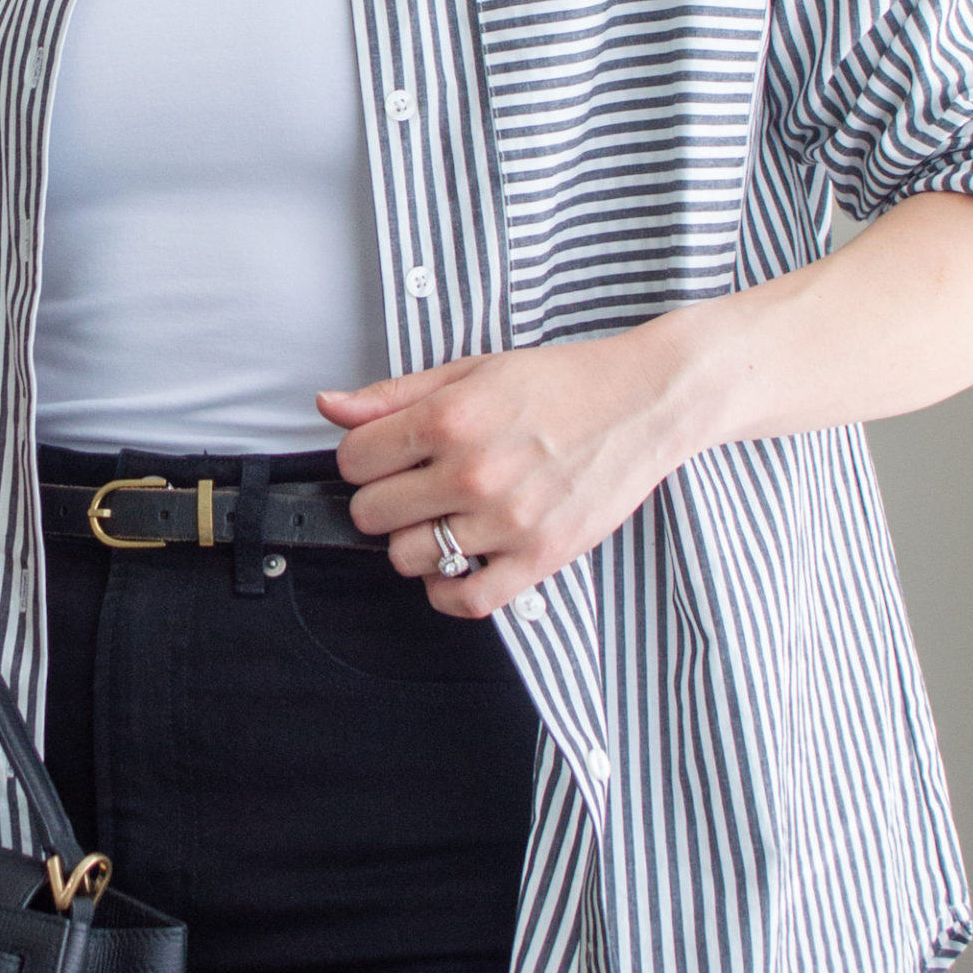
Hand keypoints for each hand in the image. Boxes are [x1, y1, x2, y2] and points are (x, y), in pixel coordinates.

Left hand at [317, 331, 684, 617]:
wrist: (642, 401)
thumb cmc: (560, 384)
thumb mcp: (470, 372)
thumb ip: (394, 395)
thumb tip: (329, 406)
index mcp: (450, 419)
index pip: (353, 461)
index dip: (362, 459)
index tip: (385, 457)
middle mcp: (472, 472)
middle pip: (372, 514)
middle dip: (383, 501)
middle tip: (414, 488)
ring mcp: (506, 520)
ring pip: (408, 559)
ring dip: (414, 543)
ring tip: (442, 520)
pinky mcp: (539, 557)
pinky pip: (465, 600)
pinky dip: (447, 591)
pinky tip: (455, 564)